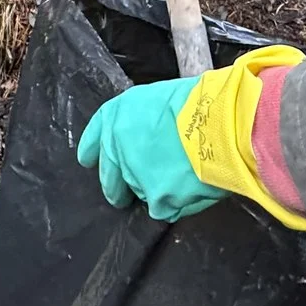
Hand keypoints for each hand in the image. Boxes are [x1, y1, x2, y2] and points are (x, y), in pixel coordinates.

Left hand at [76, 77, 222, 221]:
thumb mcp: (156, 98)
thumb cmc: (194, 103)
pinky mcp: (158, 200)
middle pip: (109, 178)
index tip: (89, 160)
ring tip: (177, 180)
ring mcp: (135, 177)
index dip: (91, 151)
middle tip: (121, 195)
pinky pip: (164, 207)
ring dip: (153, 190)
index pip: (93, 140)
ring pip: (140, 192)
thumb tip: (145, 134)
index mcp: (115, 119)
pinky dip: (176, 203)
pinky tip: (190, 190)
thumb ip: (140, 120)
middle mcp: (117, 149)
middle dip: (115, 187)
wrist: (217, 125)